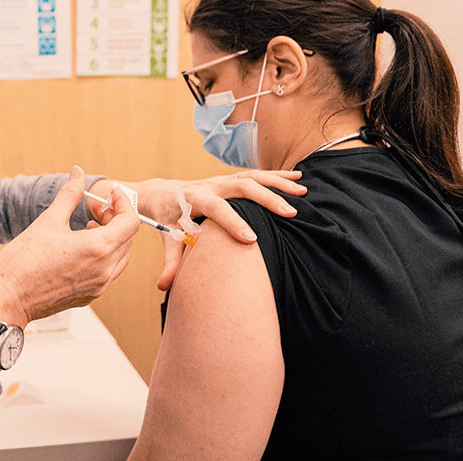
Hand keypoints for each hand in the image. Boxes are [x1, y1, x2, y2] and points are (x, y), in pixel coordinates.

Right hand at [0, 166, 139, 328]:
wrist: (7, 298)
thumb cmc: (24, 261)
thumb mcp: (49, 220)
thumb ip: (70, 194)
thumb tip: (78, 172)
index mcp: (98, 249)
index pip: (130, 222)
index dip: (124, 203)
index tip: (111, 195)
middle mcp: (104, 270)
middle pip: (128, 239)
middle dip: (116, 219)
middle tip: (95, 209)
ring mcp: (98, 286)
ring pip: (121, 257)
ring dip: (112, 239)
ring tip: (88, 228)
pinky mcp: (89, 297)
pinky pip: (108, 273)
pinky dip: (104, 256)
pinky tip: (80, 248)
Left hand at [88, 170, 306, 290]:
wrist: (160, 193)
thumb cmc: (165, 217)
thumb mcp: (167, 238)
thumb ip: (169, 262)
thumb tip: (163, 287)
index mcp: (193, 198)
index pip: (216, 208)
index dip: (233, 223)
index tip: (252, 240)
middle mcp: (210, 185)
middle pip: (241, 186)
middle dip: (266, 198)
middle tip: (290, 214)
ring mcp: (221, 180)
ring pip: (252, 177)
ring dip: (278, 183)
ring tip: (302, 192)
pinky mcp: (230, 180)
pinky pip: (256, 175)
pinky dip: (277, 175)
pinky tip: (299, 178)